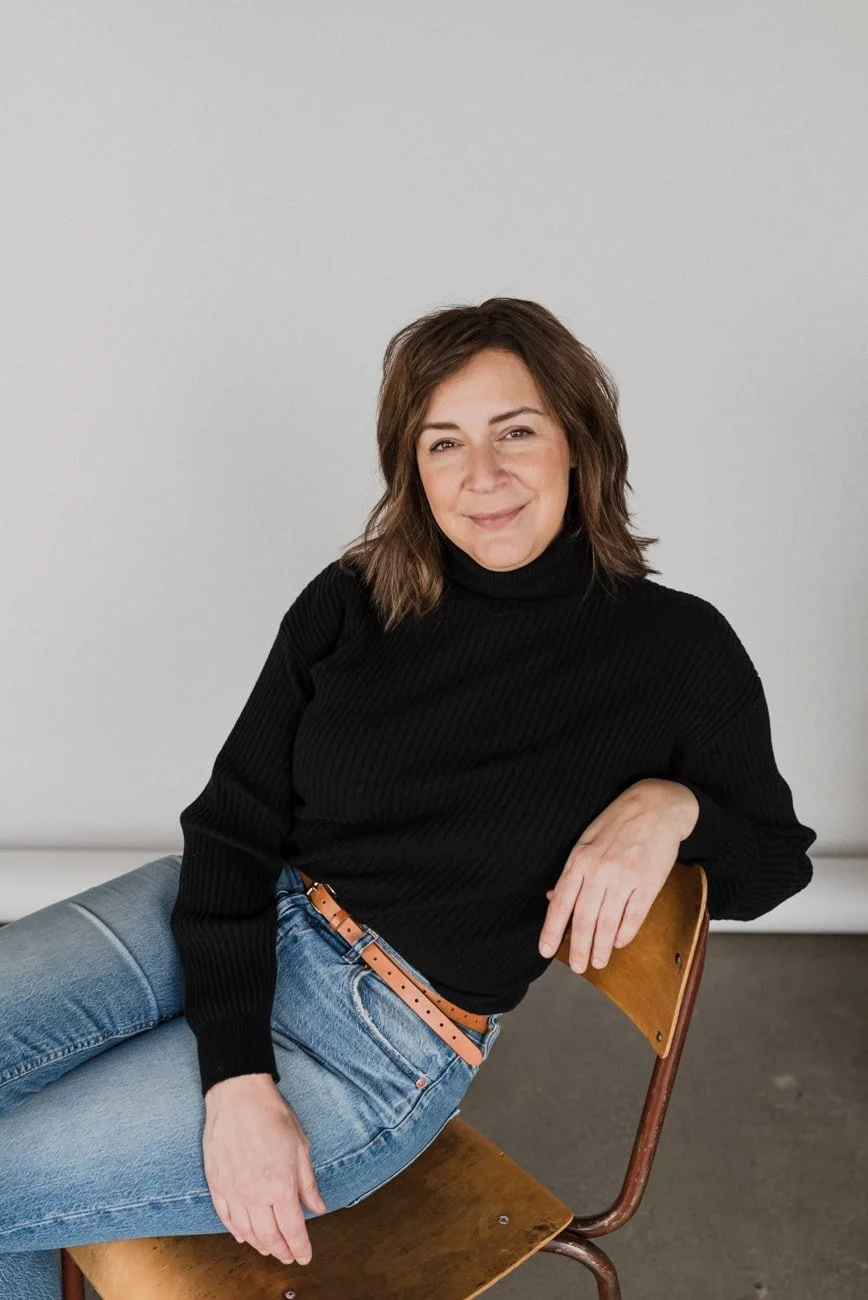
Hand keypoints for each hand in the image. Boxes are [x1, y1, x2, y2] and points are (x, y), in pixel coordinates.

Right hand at [203, 1074, 327, 1266]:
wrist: (238, 1097)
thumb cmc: (272, 1116)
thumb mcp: (300, 1147)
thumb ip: (308, 1183)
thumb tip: (318, 1207)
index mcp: (281, 1187)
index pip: (293, 1229)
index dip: (300, 1247)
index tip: (305, 1256)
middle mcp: (255, 1196)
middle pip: (270, 1237)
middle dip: (282, 1250)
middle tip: (289, 1256)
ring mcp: (233, 1192)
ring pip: (247, 1232)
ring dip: (260, 1245)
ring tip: (269, 1249)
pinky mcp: (217, 1185)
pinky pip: (226, 1218)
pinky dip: (236, 1232)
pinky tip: (244, 1236)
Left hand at [538, 778, 699, 972]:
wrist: (656, 806)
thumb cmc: (617, 823)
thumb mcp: (586, 841)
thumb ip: (572, 872)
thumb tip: (552, 898)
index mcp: (579, 860)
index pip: (560, 903)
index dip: (552, 930)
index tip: (546, 951)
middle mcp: (599, 871)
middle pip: (584, 919)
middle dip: (580, 947)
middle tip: (579, 967)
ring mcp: (625, 878)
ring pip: (608, 923)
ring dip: (602, 947)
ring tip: (599, 962)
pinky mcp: (648, 883)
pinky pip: (633, 917)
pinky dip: (625, 934)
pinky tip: (619, 943)